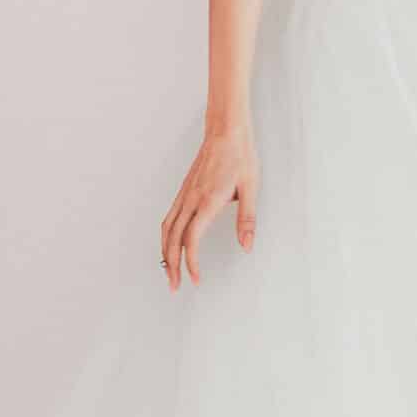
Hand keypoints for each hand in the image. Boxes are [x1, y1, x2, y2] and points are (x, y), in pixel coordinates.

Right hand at [160, 125, 258, 289]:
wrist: (226, 130)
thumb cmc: (240, 156)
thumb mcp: (251, 188)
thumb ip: (247, 219)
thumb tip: (247, 246)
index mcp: (208, 201)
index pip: (192, 239)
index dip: (191, 262)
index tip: (195, 279)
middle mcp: (191, 199)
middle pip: (173, 239)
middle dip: (172, 265)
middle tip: (175, 286)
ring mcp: (184, 194)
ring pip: (166, 229)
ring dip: (165, 252)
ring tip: (168, 271)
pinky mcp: (183, 190)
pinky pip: (168, 217)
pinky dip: (165, 236)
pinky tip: (169, 244)